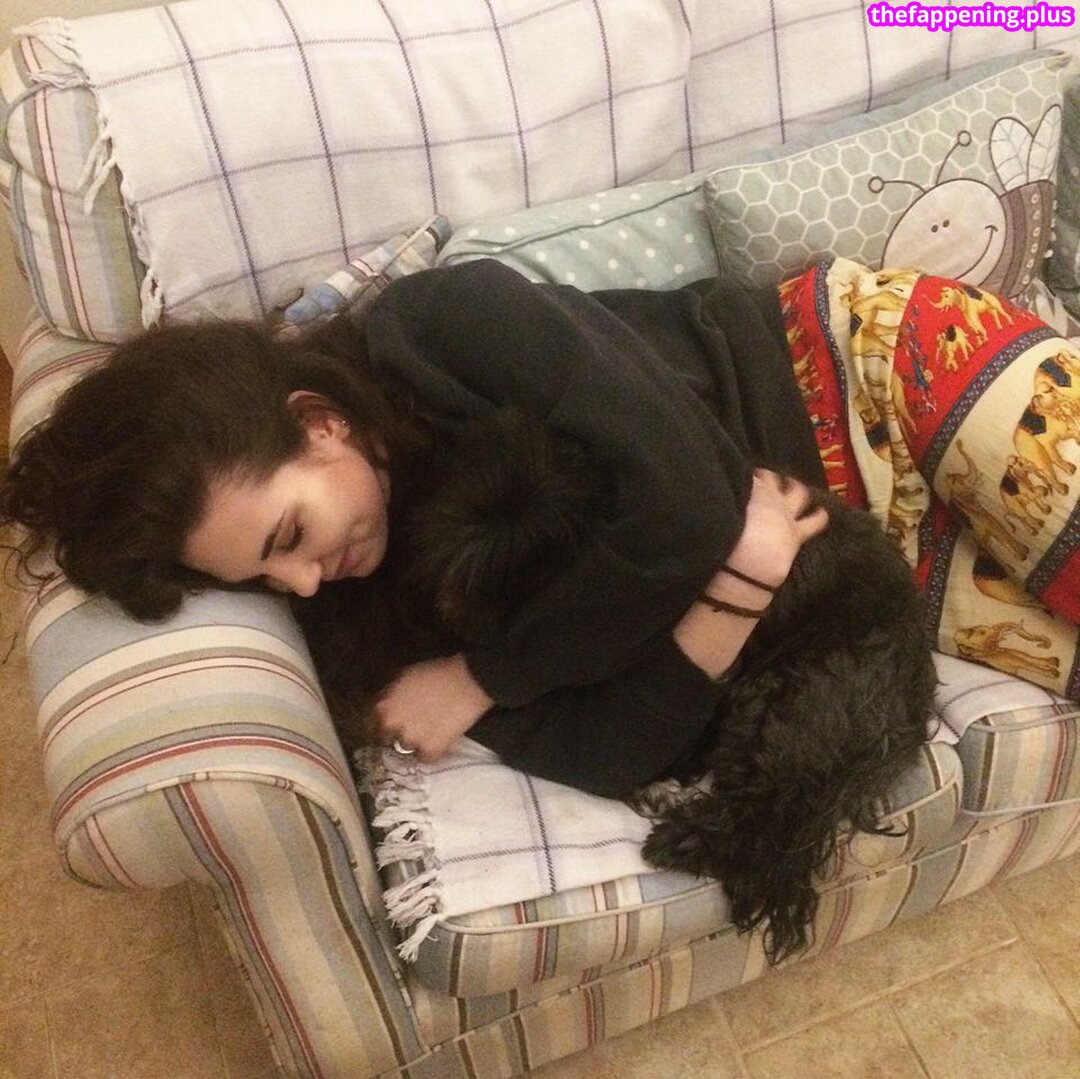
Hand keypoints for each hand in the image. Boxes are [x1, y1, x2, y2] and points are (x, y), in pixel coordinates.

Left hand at [370, 653, 493, 761]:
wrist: (466, 682)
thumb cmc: (436, 672)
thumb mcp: (404, 676)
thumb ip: (389, 693)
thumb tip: (383, 703)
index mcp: (383, 706)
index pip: (368, 723)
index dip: (378, 723)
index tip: (385, 724)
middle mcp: (392, 726)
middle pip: (385, 739)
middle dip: (395, 733)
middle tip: (410, 726)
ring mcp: (411, 740)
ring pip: (405, 748)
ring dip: (414, 742)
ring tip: (427, 732)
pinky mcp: (431, 751)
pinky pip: (425, 758)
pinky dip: (431, 752)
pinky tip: (439, 740)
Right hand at [672, 470, 827, 679]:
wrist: (747, 564)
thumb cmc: (725, 538)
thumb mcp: (711, 515)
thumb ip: (705, 503)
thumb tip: (683, 494)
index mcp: (748, 490)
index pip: (749, 475)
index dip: (747, 474)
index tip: (740, 473)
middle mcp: (768, 496)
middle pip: (774, 480)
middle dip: (772, 478)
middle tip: (766, 480)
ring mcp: (786, 514)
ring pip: (799, 495)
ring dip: (798, 491)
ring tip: (798, 488)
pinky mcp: (797, 534)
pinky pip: (815, 522)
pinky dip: (819, 517)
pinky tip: (824, 514)